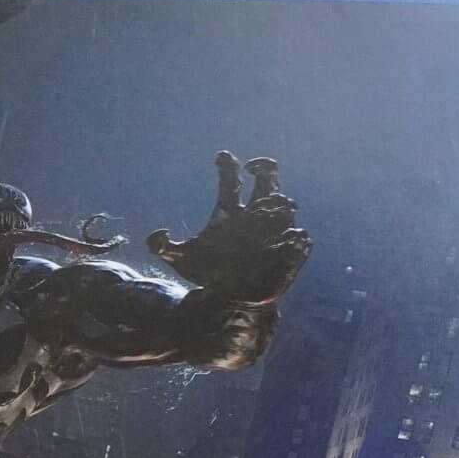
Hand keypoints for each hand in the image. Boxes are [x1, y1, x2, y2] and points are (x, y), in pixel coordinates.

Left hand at [146, 151, 312, 306]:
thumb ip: (162, 246)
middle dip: (264, 168)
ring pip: (285, 204)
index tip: (222, 158)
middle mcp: (253, 215)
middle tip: (252, 168)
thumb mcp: (182, 260)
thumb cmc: (210, 274)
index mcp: (229, 211)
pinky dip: (295, 234)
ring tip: (264, 206)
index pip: (231, 179)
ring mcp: (273, 232)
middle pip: (267, 180)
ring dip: (278, 200)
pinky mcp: (288, 252)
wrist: (232, 299)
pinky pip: (300, 236)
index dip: (228, 164)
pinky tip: (284, 238)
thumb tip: (158, 233)